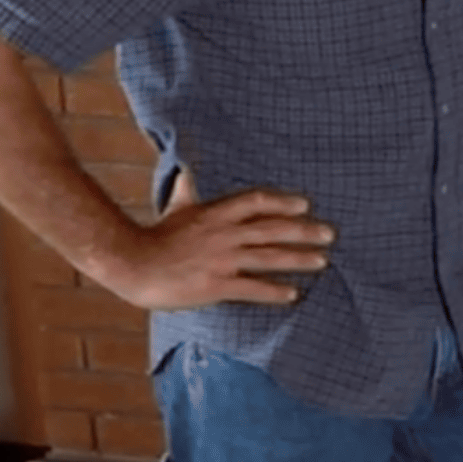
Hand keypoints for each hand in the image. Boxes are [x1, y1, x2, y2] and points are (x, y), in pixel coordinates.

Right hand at [97, 176, 332, 311]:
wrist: (132, 264)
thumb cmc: (155, 236)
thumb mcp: (175, 206)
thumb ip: (188, 188)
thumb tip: (186, 166)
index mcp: (216, 213)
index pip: (257, 201)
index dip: (284, 202)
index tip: (306, 204)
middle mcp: (225, 233)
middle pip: (273, 229)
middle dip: (304, 231)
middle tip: (330, 234)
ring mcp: (222, 259)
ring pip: (269, 257)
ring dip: (299, 259)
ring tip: (322, 261)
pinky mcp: (216, 285)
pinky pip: (253, 288)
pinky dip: (275, 291)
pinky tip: (293, 294)